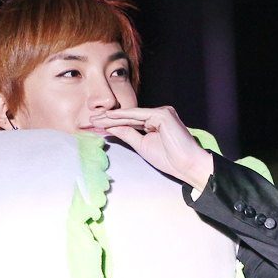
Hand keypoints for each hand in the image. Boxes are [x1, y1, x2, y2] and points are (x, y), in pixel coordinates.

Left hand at [90, 106, 213, 189]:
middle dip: (109, 118)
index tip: (96, 125)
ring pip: (131, 115)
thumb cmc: (169, 158)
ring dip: (112, 117)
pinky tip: (109, 117)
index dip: (113, 123)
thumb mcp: (142, 145)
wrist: (186, 164)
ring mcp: (161, 112)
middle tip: (91, 119)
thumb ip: (127, 134)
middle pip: (129, 116)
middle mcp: (158, 114)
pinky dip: (123, 116)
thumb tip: (110, 128)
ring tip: (96, 118)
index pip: (130, 121)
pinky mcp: (163, 114)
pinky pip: (138, 115)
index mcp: (155, 122)